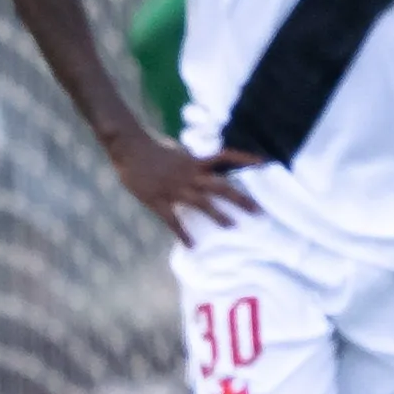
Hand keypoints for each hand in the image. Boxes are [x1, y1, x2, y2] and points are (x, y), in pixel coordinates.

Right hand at [107, 132, 262, 244]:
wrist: (130, 148)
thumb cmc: (152, 148)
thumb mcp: (177, 151)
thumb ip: (192, 162)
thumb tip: (205, 166)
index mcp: (194, 161)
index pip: (225, 157)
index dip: (244, 159)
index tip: (264, 163)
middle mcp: (189, 175)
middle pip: (221, 187)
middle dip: (240, 199)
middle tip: (259, 212)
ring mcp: (175, 189)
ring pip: (202, 203)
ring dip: (218, 215)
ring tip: (233, 227)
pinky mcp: (159, 200)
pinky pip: (173, 220)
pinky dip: (182, 233)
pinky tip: (191, 245)